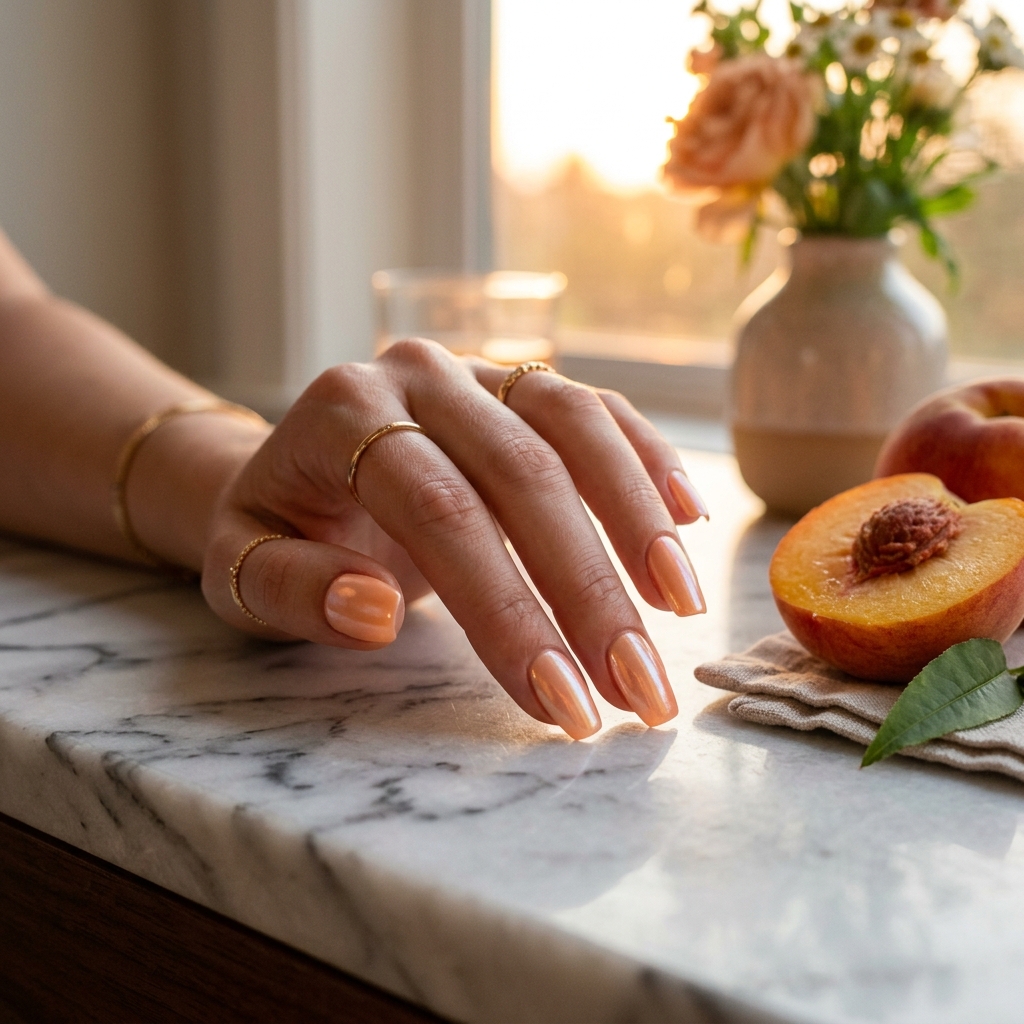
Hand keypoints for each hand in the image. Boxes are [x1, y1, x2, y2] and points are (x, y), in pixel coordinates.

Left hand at [200, 340, 707, 738]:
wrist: (293, 468)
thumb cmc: (274, 529)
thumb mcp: (238, 571)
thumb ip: (293, 589)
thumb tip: (372, 607)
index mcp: (342, 413)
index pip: (442, 511)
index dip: (508, 609)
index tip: (562, 702)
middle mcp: (419, 375)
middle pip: (523, 475)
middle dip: (589, 592)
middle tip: (639, 691)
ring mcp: (478, 371)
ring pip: (577, 428)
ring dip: (638, 524)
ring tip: (682, 612)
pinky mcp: (521, 384)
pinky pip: (598, 410)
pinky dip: (646, 461)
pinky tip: (688, 520)